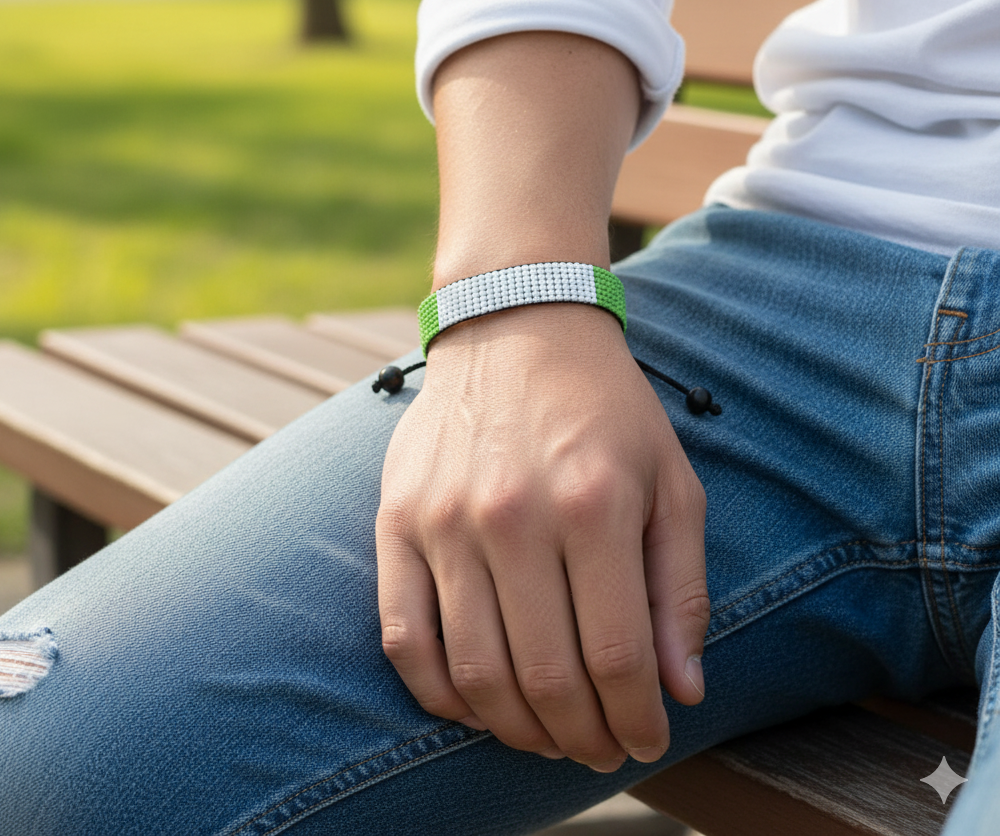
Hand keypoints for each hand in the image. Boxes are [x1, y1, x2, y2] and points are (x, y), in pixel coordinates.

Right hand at [376, 302, 708, 770]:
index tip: (648, 738)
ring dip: (518, 730)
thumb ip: (681, 588)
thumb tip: (683, 690)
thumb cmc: (605, 410)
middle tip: (602, 750)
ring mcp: (444, 520)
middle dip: (583, 738)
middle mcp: (513, 515)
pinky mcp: (397, 520)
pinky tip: (477, 706)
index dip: (637, 718)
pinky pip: (403, 637)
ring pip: (474, 673)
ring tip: (549, 737)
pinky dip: (441, 694)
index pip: (616, 656)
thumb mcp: (671, 482)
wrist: (516, 330)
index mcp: (592, 505)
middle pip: (546, 678)